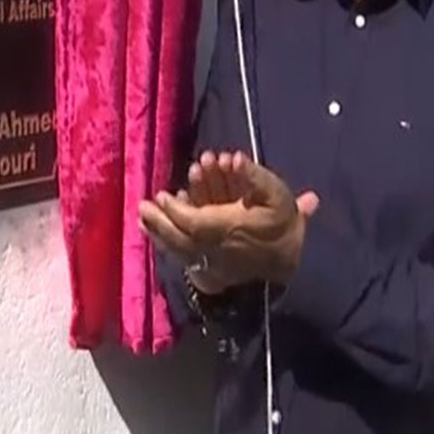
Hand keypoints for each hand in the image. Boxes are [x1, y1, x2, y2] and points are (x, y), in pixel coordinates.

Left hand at [138, 153, 318, 287]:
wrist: (292, 264)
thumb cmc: (284, 226)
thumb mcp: (279, 195)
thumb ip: (256, 176)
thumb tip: (236, 158)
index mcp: (231, 229)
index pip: (196, 222)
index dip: (176, 210)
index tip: (161, 195)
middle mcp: (217, 250)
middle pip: (181, 239)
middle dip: (159, 222)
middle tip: (141, 207)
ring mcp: (214, 265)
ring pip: (180, 252)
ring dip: (159, 235)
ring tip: (142, 221)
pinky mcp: (213, 275)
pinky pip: (185, 262)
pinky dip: (169, 248)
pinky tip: (158, 238)